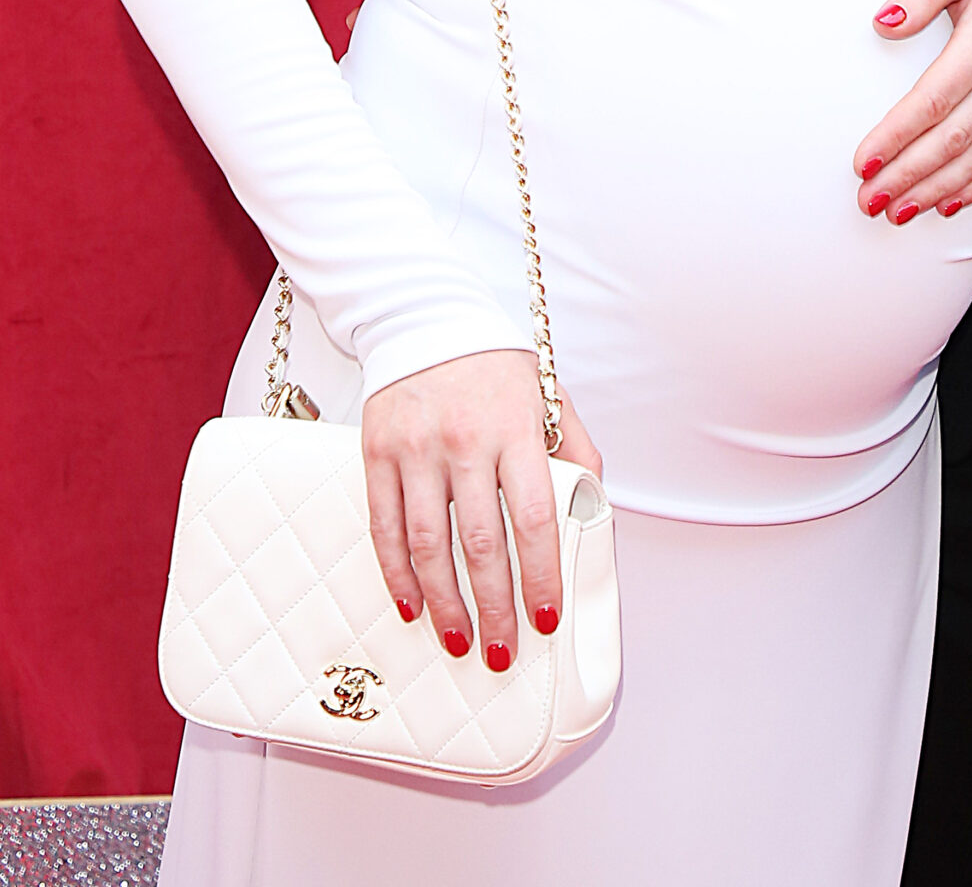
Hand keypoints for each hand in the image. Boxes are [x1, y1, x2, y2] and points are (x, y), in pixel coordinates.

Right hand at [361, 351, 603, 666]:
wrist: (426, 317)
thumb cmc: (498, 368)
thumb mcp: (550, 396)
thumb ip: (577, 451)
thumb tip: (594, 510)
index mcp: (516, 428)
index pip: (534, 516)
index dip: (540, 574)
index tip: (546, 619)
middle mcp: (466, 440)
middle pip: (480, 542)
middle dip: (494, 606)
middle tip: (502, 653)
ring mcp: (417, 448)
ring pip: (429, 543)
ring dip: (444, 602)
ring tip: (459, 640)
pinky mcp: (377, 452)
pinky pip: (384, 526)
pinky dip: (396, 573)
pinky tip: (412, 605)